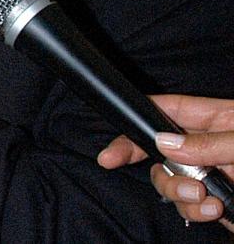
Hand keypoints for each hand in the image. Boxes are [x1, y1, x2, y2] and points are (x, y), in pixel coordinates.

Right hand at [97, 94, 233, 227]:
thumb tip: (163, 143)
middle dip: (164, 176)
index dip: (131, 124)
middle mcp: (204, 146)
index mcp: (212, 118)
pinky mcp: (216, 200)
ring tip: (209, 202)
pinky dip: (197, 213)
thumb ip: (207, 142)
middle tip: (187, 188)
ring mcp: (209, 174)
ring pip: (170, 183)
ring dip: (182, 197)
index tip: (109, 155)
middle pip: (158, 155)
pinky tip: (216, 211)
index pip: (160, 112)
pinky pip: (190, 208)